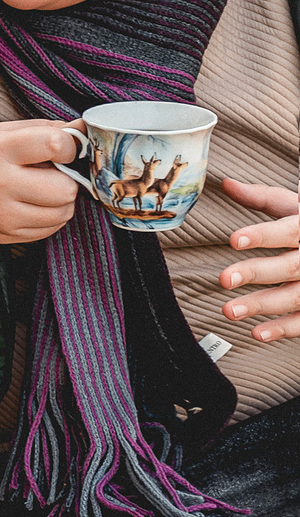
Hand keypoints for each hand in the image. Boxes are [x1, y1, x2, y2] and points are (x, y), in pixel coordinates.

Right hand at [0, 120, 83, 244]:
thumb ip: (42, 129)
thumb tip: (83, 129)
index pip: (56, 145)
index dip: (71, 147)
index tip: (65, 149)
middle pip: (66, 187)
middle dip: (66, 180)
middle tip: (50, 174)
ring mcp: (3, 213)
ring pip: (63, 212)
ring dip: (61, 201)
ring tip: (41, 191)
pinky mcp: (6, 234)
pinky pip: (50, 229)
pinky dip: (50, 217)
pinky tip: (33, 205)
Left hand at [219, 177, 299, 341]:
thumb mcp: (296, 207)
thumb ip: (263, 198)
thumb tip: (227, 183)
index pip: (288, 230)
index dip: (263, 235)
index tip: (234, 240)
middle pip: (290, 266)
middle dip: (256, 273)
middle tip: (224, 279)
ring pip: (296, 295)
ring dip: (262, 305)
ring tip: (228, 311)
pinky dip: (284, 328)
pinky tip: (257, 333)